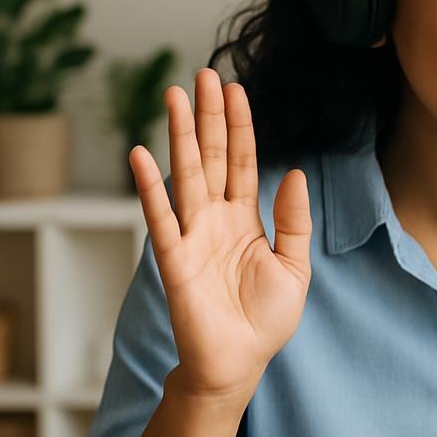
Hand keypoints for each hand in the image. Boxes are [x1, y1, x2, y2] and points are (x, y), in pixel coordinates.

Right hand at [129, 68, 312, 403]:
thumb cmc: (266, 319)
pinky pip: (160, 216)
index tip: (237, 90)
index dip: (239, 127)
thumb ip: (293, 220)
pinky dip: (150, 186)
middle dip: (208, 117)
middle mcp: (216, 219)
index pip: (242, 162)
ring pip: (186, 175)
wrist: (240, 361)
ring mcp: (193, 234)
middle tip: (204, 75)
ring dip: (180, 135)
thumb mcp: (294, 266)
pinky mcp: (174, 258)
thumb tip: (294, 172)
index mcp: (246, 219)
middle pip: (211, 157)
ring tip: (175, 95)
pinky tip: (142, 154)